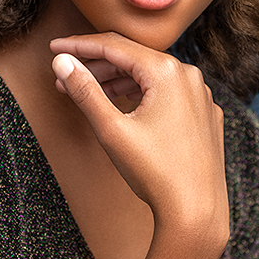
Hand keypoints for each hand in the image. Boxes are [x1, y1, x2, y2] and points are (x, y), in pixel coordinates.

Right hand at [50, 33, 227, 239]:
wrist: (196, 213)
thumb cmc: (155, 172)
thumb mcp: (111, 129)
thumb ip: (84, 91)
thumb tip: (61, 62)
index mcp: (167, 72)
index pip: (114, 46)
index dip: (79, 45)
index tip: (54, 47)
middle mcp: (189, 76)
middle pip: (133, 60)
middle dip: (96, 67)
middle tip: (64, 76)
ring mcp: (201, 96)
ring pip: (151, 78)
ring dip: (117, 82)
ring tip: (87, 93)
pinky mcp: (205, 115)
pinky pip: (168, 95)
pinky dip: (142, 96)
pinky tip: (122, 107)